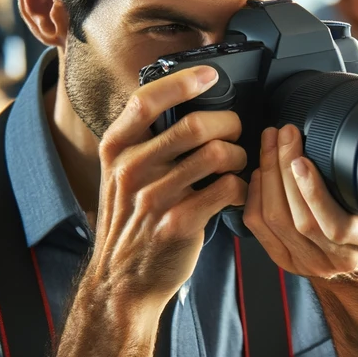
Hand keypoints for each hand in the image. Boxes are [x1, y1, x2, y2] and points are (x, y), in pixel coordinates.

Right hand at [86, 66, 247, 313]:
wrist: (122, 281)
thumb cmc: (130, 223)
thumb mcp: (120, 175)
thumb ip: (143, 141)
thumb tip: (186, 103)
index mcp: (116, 149)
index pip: (147, 99)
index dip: (184, 81)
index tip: (210, 75)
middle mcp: (131, 169)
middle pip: (194, 125)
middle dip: (228, 123)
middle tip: (235, 131)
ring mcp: (154, 197)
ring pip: (216, 155)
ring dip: (237, 156)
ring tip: (236, 164)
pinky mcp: (179, 223)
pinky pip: (227, 189)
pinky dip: (241, 187)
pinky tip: (237, 193)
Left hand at [242, 61, 357, 277]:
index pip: (334, 223)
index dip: (312, 191)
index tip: (301, 158)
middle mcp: (338, 257)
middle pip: (297, 217)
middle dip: (283, 168)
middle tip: (282, 133)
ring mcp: (309, 263)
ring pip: (274, 220)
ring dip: (267, 176)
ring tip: (270, 143)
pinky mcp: (286, 261)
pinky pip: (259, 228)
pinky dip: (255, 194)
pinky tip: (260, 170)